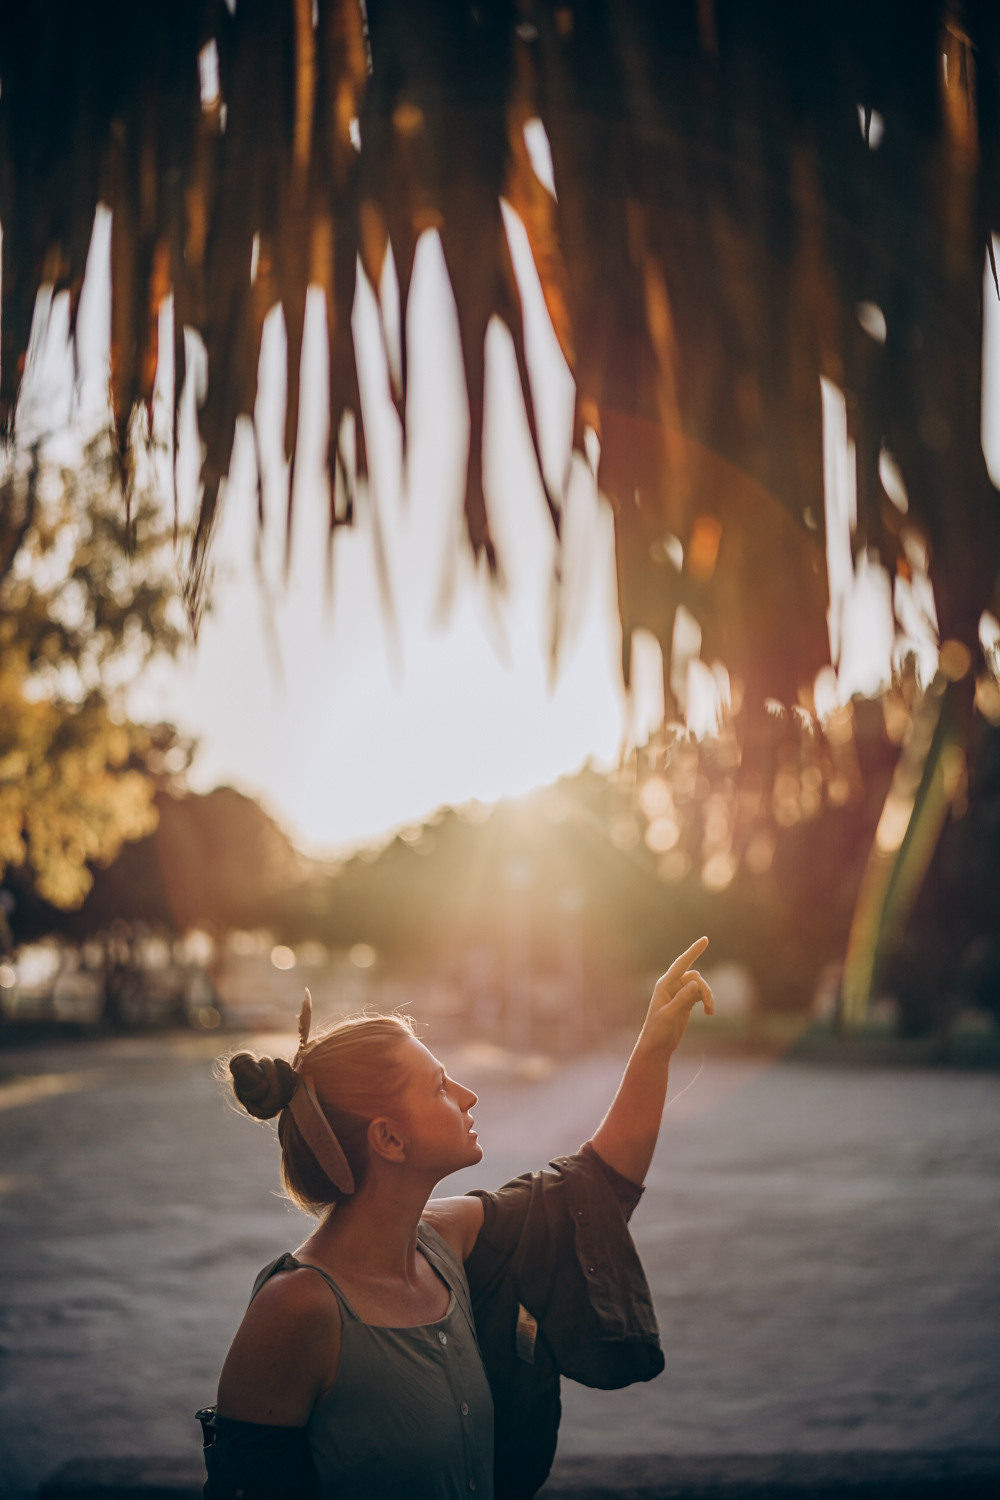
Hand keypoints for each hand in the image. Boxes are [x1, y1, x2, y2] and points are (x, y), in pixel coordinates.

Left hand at [636, 936, 713, 1057]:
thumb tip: (696, 983)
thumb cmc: (658, 1031)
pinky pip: (700, 995)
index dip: (693, 951)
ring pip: (700, 986)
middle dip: (705, 990)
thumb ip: (682, 999)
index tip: (706, 939)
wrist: (657, 1046)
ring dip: (708, 997)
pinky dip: (707, 1002)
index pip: (681, 963)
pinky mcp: (686, 1002)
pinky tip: (709, 1013)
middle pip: (695, 978)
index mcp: (664, 985)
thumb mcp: (669, 1015)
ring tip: (710, 1011)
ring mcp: (679, 993)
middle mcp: (672, 986)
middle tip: (709, 1005)